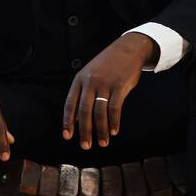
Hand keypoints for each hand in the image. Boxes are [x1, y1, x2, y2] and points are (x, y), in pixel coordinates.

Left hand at [62, 33, 156, 149]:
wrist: (127, 49)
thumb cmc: (107, 65)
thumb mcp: (90, 74)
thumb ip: (82, 93)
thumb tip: (75, 118)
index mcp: (79, 80)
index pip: (70, 104)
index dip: (68, 122)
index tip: (67, 136)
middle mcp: (90, 82)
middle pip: (84, 111)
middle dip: (84, 131)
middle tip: (86, 146)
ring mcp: (105, 84)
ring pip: (100, 112)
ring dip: (101, 130)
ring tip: (102, 142)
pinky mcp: (120, 86)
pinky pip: (115, 108)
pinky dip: (114, 122)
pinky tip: (113, 131)